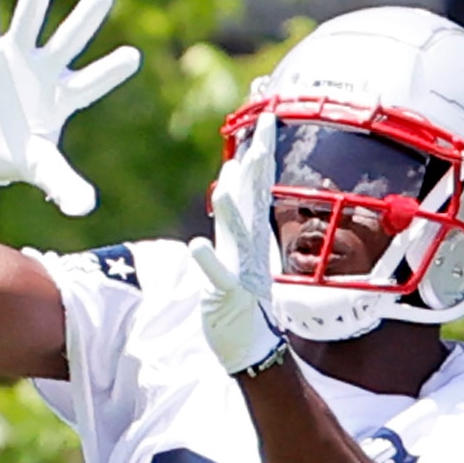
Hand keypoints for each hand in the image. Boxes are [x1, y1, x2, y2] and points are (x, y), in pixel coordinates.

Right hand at [0, 0, 141, 217]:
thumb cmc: (16, 157)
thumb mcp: (42, 169)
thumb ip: (64, 184)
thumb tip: (85, 208)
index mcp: (63, 96)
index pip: (91, 82)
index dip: (110, 71)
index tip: (133, 56)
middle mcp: (43, 70)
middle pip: (69, 38)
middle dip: (87, 16)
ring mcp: (14, 58)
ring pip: (28, 19)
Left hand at [188, 125, 283, 375]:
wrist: (251, 343)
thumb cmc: (242, 297)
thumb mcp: (240, 249)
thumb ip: (236, 214)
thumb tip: (233, 176)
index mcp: (253, 234)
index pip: (260, 185)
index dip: (262, 151)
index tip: (267, 119)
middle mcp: (249, 246)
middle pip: (254, 198)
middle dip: (257, 165)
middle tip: (262, 132)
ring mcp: (239, 269)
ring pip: (235, 233)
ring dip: (230, 208)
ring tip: (224, 182)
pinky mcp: (225, 293)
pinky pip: (215, 275)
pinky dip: (207, 260)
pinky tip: (196, 245)